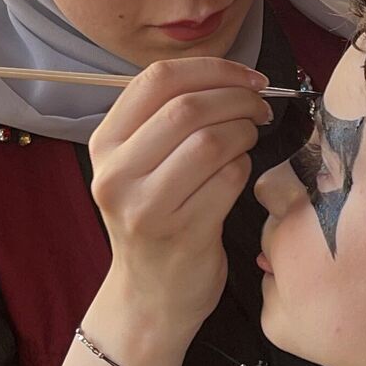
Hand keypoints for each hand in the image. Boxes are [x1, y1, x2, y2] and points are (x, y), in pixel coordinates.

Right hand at [88, 58, 271, 321]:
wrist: (151, 296)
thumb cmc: (156, 218)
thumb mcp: (139, 166)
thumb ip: (166, 119)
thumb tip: (229, 76)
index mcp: (105, 144)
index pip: (157, 80)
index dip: (212, 69)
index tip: (248, 76)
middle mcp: (117, 173)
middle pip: (188, 107)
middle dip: (237, 98)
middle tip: (260, 106)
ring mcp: (146, 206)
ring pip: (211, 141)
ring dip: (245, 131)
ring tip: (252, 137)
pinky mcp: (181, 231)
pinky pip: (229, 178)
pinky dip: (245, 166)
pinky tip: (242, 172)